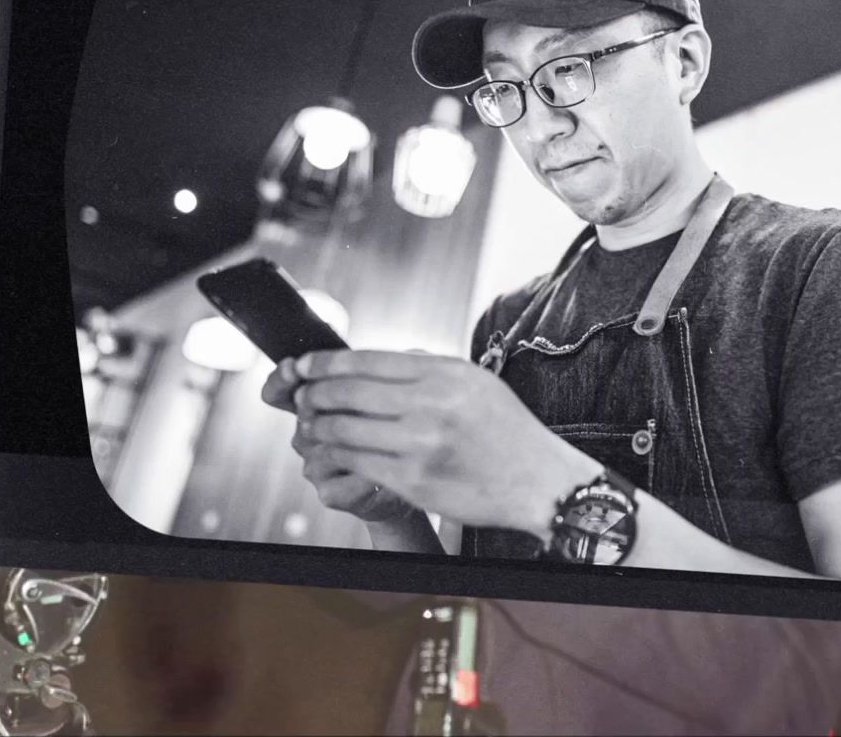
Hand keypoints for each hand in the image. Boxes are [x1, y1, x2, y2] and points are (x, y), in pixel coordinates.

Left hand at [293, 350, 598, 538]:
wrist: (539, 481)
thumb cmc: (507, 431)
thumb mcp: (476, 382)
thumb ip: (429, 367)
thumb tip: (379, 360)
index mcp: (444, 373)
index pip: (366, 360)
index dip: (324, 363)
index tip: (303, 366)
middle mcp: (430, 403)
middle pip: (347, 391)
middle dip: (312, 393)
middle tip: (300, 397)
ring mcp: (420, 443)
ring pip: (343, 428)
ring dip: (317, 427)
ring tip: (310, 427)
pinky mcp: (413, 480)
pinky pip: (356, 462)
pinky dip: (332, 457)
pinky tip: (328, 455)